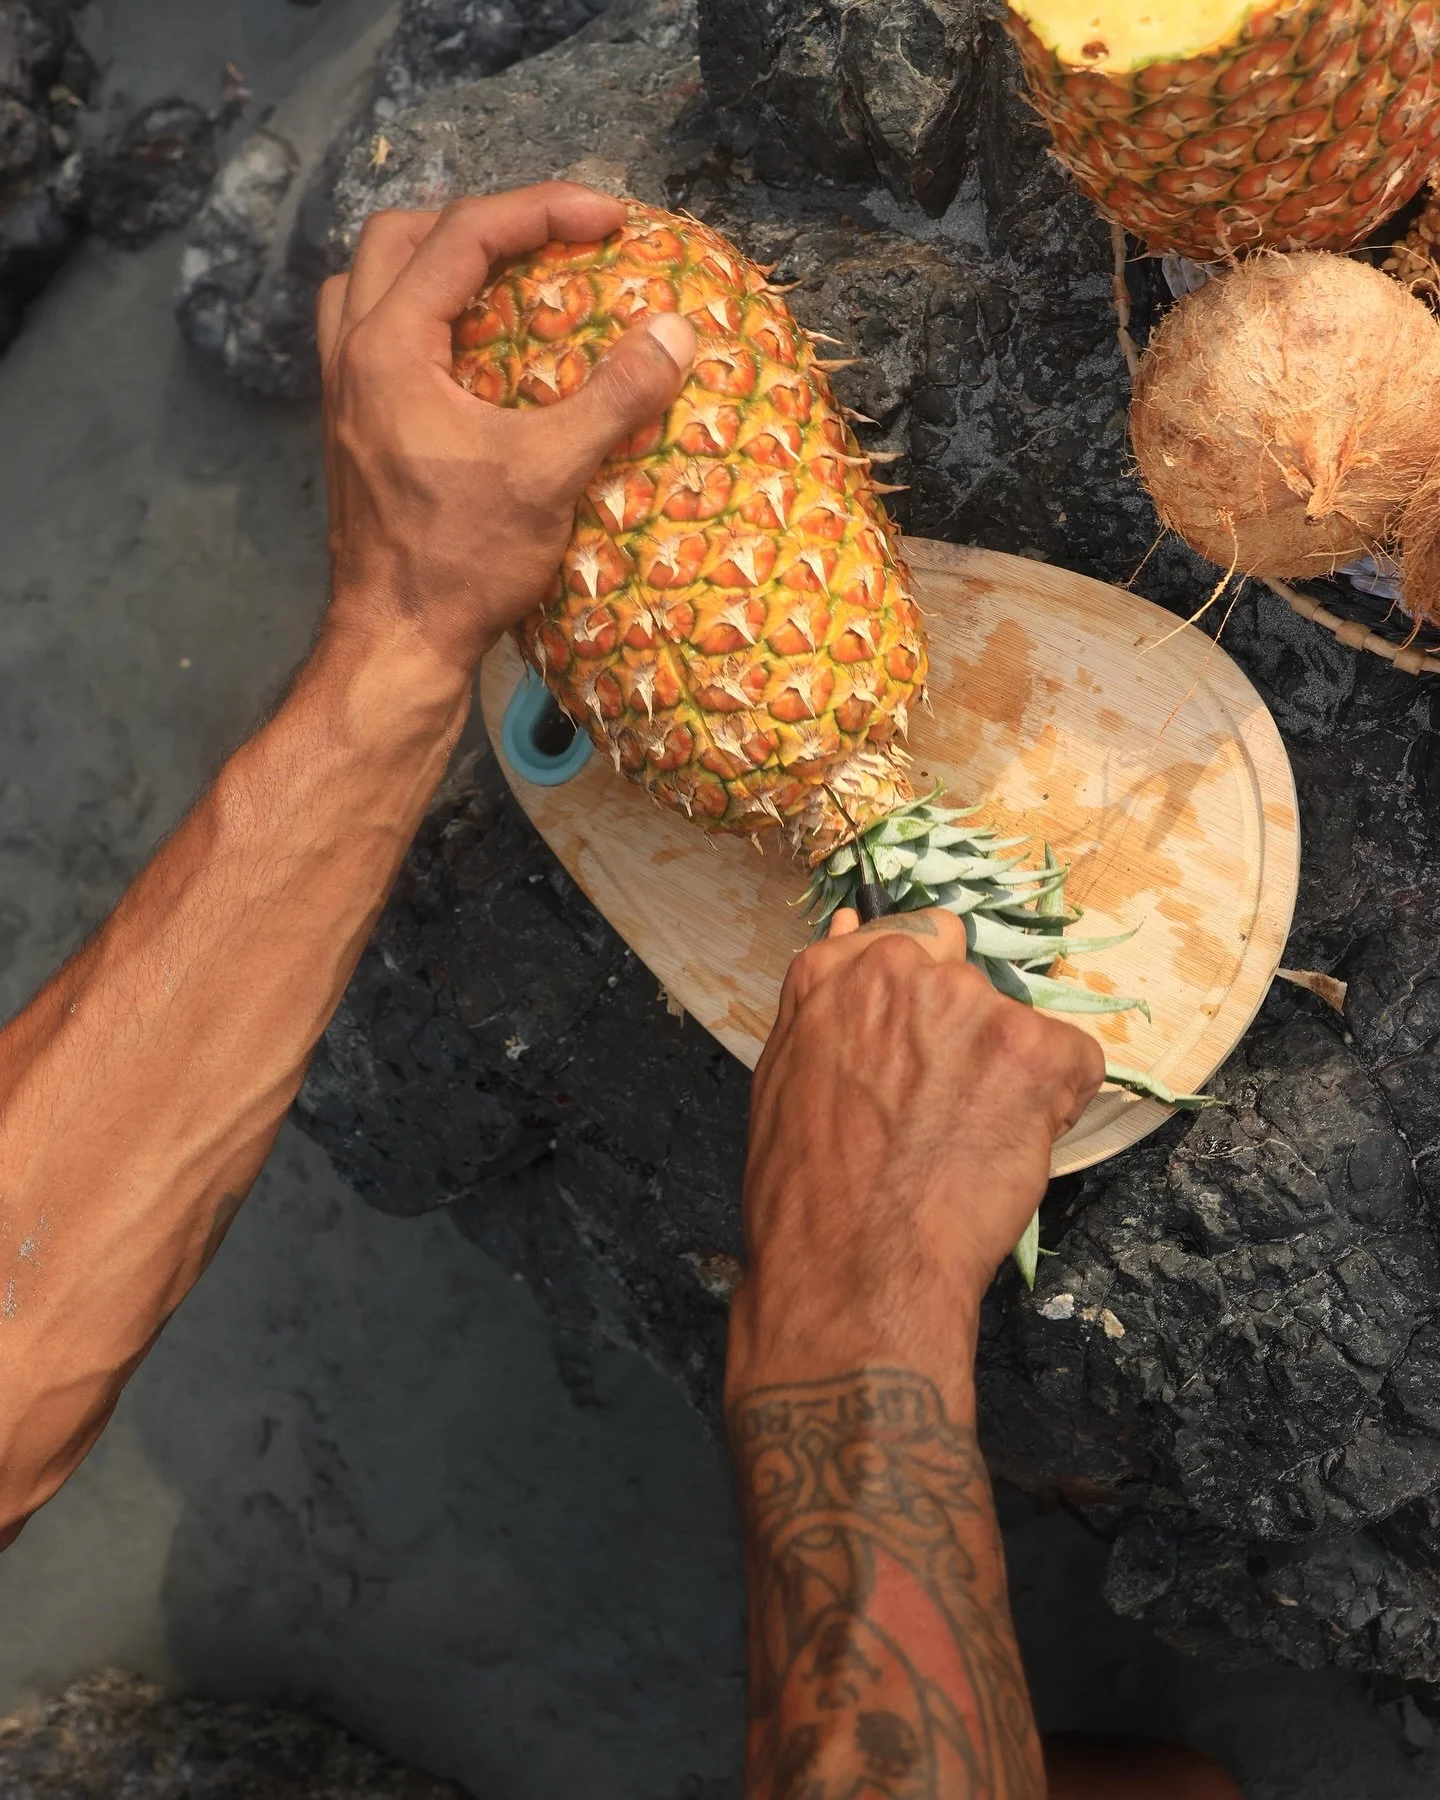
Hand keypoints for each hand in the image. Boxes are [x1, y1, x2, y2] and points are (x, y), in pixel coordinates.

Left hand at [315, 182, 696, 677]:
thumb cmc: (460, 563)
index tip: (608, 218)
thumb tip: (678, 333)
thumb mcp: (548, 476)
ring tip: (501, 278)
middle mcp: (352, 357)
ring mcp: (344, 396)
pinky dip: (421, 318)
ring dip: (433, 263)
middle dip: (478, 220)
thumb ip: (613, 398)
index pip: (463, 235)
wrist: (396, 644)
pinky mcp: (354, 433)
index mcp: (388, 348)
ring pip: (369, 284)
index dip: (541, 209)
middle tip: (548, 236)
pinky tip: (471, 356)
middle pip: (398, 238)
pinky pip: (373, 337)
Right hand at [727, 909, 1105, 1407]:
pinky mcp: (1032, 1049)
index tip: (922, 1058)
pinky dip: (1055, 1110)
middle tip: (937, 1120)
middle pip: (972, 989)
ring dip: (1008, 1081)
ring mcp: (971, 1005)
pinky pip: (1074, 1064)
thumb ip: (828, 1004)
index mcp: (834, 974)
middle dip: (967, 1045)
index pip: (915, 944)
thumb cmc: (808, 1198)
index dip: (926, 1010)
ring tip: (963, 1149)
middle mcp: (903, 970)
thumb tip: (851, 927)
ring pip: (1020, 1032)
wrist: (854, 1273)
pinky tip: (1006, 1156)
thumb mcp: (787, 1080)